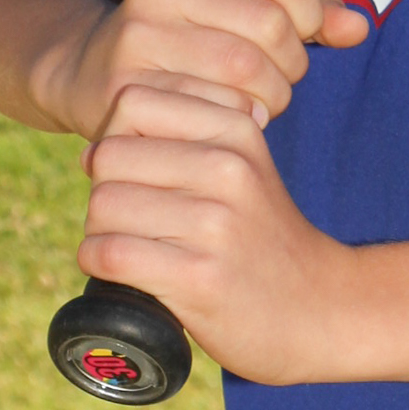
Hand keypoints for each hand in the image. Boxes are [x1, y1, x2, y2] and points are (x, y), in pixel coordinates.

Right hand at [41, 0, 368, 141]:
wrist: (88, 72)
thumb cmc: (189, 41)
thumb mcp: (240, 8)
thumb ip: (306, 11)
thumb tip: (359, 26)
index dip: (310, 17)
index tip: (300, 37)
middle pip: (270, 25)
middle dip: (291, 63)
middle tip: (279, 81)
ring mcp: (138, 34)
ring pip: (246, 69)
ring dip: (271, 97)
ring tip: (259, 103)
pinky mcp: (128, 86)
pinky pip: (214, 109)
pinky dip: (238, 122)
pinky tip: (231, 123)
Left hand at [77, 84, 360, 384]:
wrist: (318, 309)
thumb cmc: (260, 238)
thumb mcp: (242, 169)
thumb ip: (184, 142)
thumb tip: (91, 151)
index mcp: (237, 130)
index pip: (133, 100)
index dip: (115, 135)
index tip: (133, 170)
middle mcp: (228, 168)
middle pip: (108, 154)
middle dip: (103, 187)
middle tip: (128, 217)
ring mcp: (215, 224)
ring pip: (103, 204)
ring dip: (100, 231)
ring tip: (130, 246)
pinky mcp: (198, 277)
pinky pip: (109, 253)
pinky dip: (98, 263)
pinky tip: (121, 271)